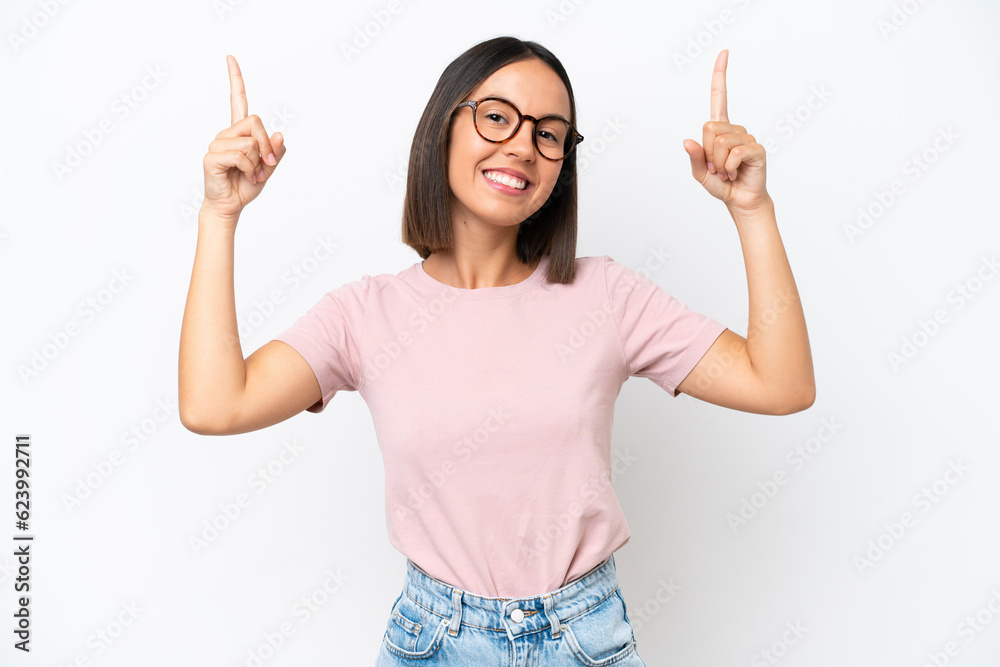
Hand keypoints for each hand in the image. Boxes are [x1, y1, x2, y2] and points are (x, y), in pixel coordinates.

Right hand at [201, 55, 286, 223]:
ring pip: (250, 141)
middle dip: (267, 145)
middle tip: (265, 165)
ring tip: (250, 174)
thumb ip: (275, 153)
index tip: (230, 57)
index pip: (237, 100)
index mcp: (239, 133)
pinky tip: (241, 175)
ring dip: (257, 162)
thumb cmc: (246, 186)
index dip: (235, 79)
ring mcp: (217, 144)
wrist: (230, 206)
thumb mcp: (268, 169)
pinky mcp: (212, 157)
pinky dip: (248, 168)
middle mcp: (226, 134)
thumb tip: (280, 135)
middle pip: (255, 121)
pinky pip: (241, 155)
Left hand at [683, 50, 768, 213]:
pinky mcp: (756, 148)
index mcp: (720, 130)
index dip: (720, 75)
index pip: (720, 97)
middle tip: (717, 167)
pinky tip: (735, 172)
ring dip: (717, 163)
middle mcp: (734, 129)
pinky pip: (733, 153)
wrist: (740, 201)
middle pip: (709, 128)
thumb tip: (687, 141)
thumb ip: (694, 158)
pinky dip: (728, 167)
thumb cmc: (722, 184)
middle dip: (707, 153)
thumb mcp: (700, 173)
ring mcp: (747, 137)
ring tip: (726, 171)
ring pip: (720, 142)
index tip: (724, 52)